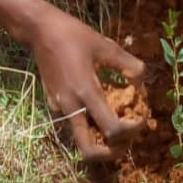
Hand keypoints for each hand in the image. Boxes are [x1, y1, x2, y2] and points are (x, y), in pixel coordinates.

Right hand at [30, 8, 145, 162]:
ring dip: (100, 141)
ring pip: (80, 140)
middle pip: (89, 151)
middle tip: (127, 139)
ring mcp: (59, 108)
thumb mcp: (105, 45)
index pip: (112, 130)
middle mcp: (71, 107)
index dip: (132, 130)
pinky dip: (90, 125)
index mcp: (86, 92)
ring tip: (117, 125)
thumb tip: (142, 80)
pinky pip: (74, 124)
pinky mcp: (53, 104)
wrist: (40, 30)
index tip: (142, 117)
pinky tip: (100, 107)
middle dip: (112, 152)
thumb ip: (128, 64)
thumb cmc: (73, 35)